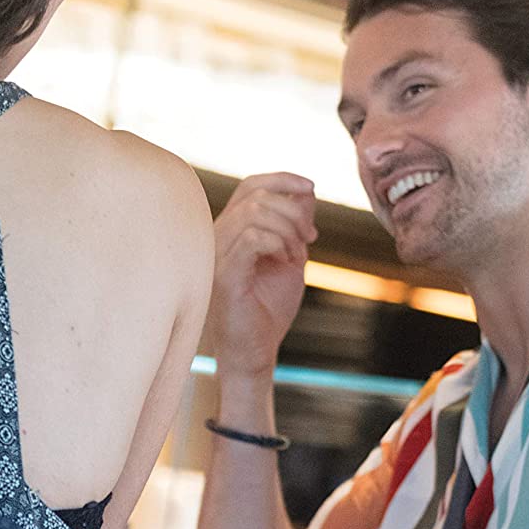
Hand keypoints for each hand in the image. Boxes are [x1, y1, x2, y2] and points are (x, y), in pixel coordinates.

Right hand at [207, 173, 317, 380]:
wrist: (256, 349)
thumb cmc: (268, 307)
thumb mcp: (290, 258)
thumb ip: (295, 226)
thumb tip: (307, 191)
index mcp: (231, 228)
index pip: (251, 185)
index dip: (282, 179)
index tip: (311, 188)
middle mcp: (218, 234)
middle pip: (257, 195)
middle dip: (294, 212)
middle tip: (310, 238)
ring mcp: (216, 252)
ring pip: (255, 213)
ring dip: (288, 232)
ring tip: (296, 257)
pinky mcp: (224, 272)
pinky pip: (252, 238)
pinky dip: (278, 244)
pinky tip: (285, 262)